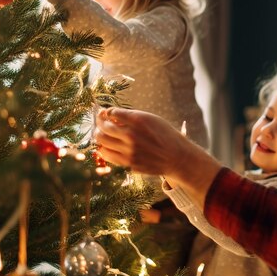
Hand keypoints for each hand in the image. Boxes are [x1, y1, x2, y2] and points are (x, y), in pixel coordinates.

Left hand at [94, 108, 221, 207]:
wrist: (177, 157)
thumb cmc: (165, 135)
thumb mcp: (152, 119)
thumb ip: (132, 116)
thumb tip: (111, 115)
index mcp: (139, 120)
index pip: (111, 112)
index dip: (106, 112)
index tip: (106, 113)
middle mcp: (132, 135)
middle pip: (103, 127)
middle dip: (100, 123)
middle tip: (101, 122)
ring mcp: (129, 150)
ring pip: (102, 141)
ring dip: (99, 136)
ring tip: (102, 134)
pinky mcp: (128, 163)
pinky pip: (107, 155)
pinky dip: (103, 149)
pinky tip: (107, 146)